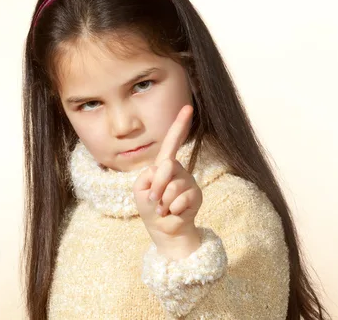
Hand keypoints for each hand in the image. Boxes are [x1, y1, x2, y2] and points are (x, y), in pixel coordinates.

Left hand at [133, 105, 202, 258]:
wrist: (164, 230)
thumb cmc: (150, 207)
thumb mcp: (141, 190)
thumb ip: (149, 176)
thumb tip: (166, 168)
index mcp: (164, 165)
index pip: (171, 142)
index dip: (179, 125)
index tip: (187, 107)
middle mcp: (178, 170)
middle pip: (167, 166)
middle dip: (156, 186)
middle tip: (153, 200)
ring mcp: (189, 182)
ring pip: (173, 186)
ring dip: (163, 201)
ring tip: (163, 208)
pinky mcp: (196, 195)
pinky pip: (181, 199)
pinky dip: (172, 209)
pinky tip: (173, 212)